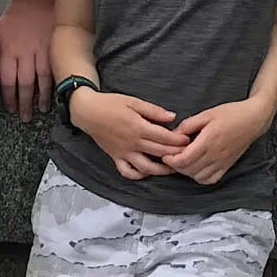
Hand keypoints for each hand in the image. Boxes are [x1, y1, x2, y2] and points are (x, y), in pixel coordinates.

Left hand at [0, 2, 52, 120]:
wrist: (36, 1)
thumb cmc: (13, 20)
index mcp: (8, 51)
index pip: (8, 80)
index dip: (9, 97)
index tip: (11, 108)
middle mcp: (25, 53)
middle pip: (25, 83)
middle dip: (25, 103)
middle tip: (25, 117)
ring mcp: (42, 51)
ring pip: (42, 79)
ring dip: (42, 97)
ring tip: (41, 110)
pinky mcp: (54, 49)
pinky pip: (55, 69)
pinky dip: (54, 83)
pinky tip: (55, 93)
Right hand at [73, 91, 189, 180]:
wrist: (88, 112)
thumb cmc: (110, 104)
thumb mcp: (134, 101)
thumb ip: (154, 111)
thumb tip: (172, 117)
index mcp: (138, 127)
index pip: (164, 137)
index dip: (178, 140)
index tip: (188, 140)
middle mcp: (133, 143)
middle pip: (159, 152)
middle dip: (176, 154)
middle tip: (188, 154)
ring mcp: (124, 153)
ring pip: (146, 167)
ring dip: (161, 170)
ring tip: (173, 168)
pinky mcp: (116, 157)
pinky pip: (128, 172)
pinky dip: (138, 175)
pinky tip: (147, 172)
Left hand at [163, 98, 271, 185]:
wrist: (253, 119)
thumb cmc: (231, 113)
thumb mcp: (207, 113)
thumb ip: (189, 125)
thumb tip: (174, 135)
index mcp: (209, 140)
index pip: (184, 159)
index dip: (171, 160)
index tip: (165, 154)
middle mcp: (215, 154)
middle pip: (189, 169)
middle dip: (176, 166)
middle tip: (171, 156)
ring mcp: (222, 162)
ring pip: (198, 176)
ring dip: (187, 172)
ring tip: (184, 161)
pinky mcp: (227, 166)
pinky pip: (210, 179)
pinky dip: (200, 177)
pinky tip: (197, 168)